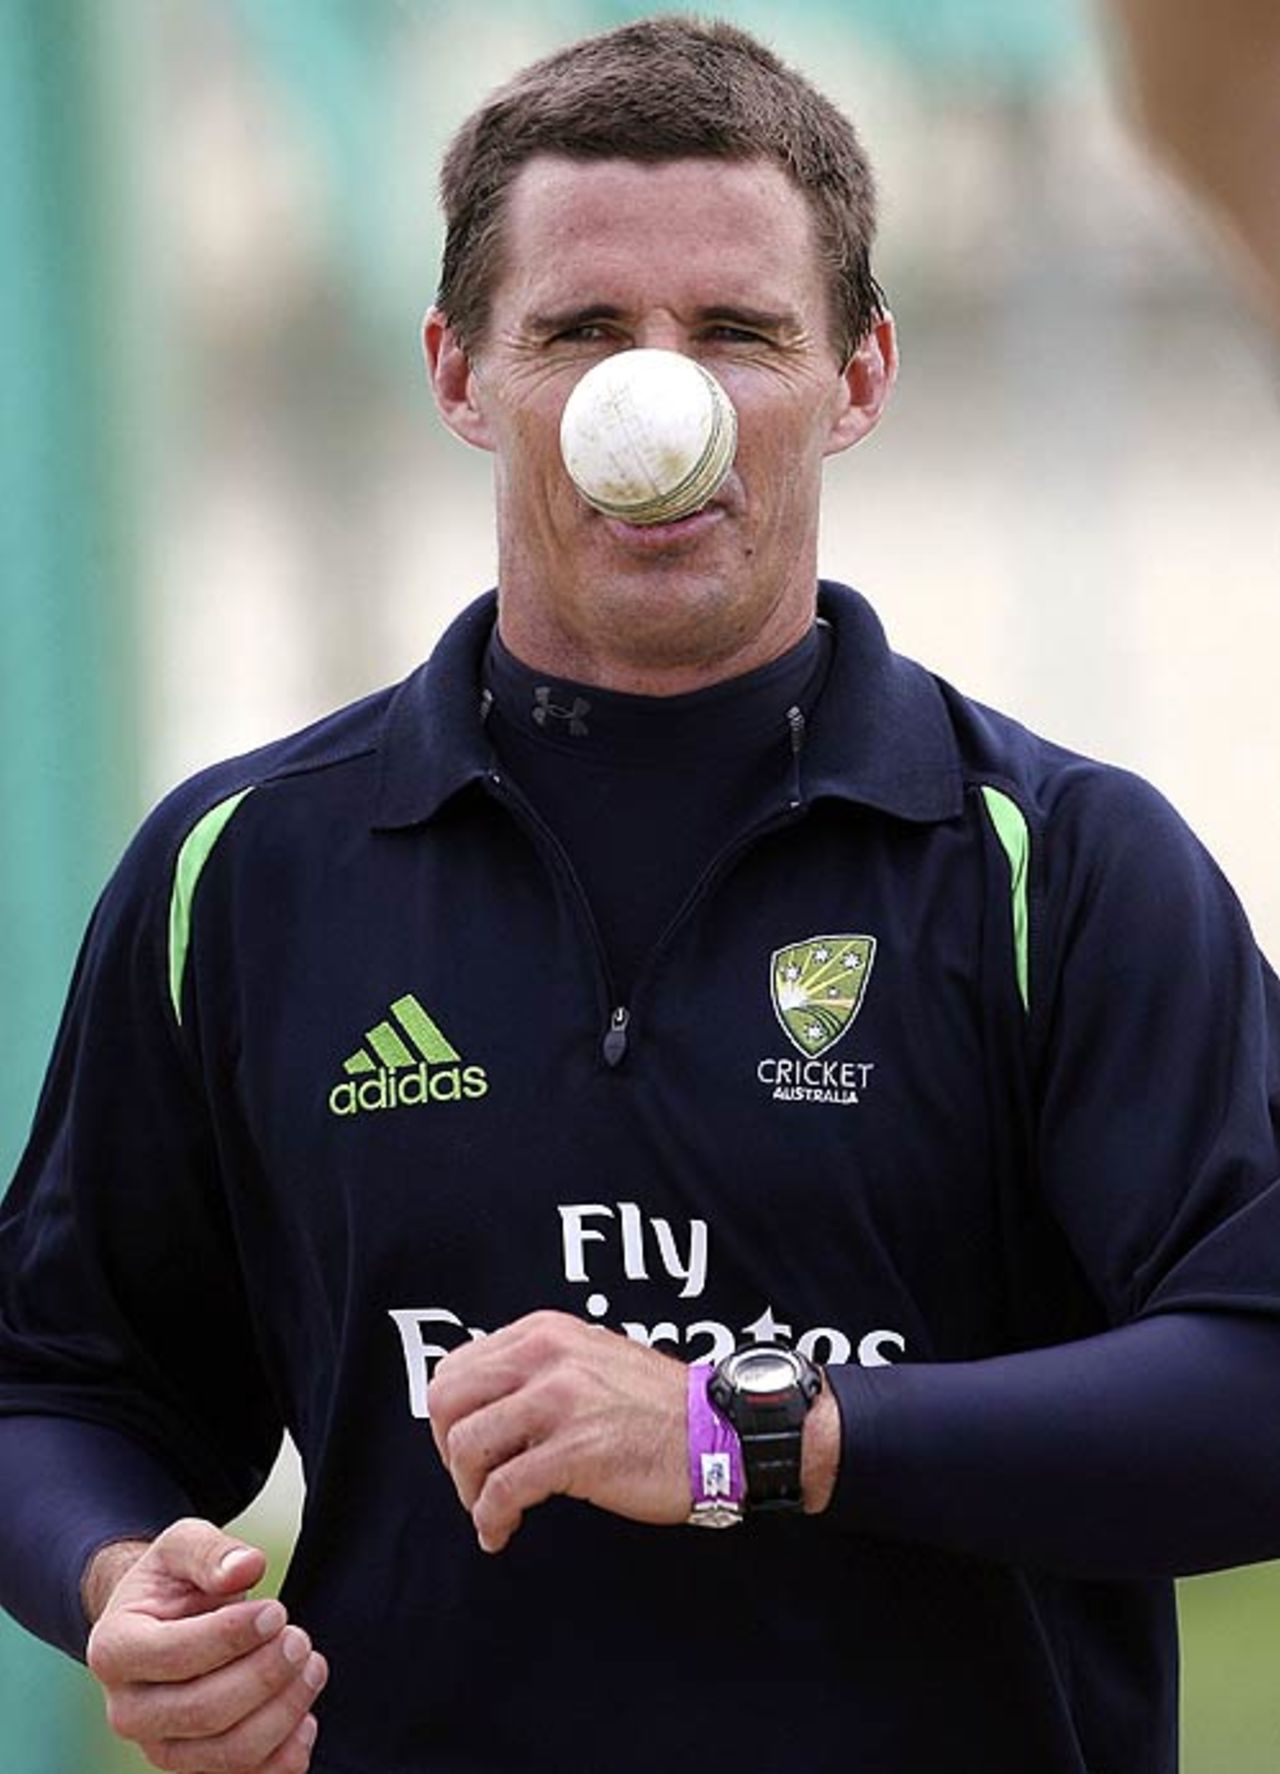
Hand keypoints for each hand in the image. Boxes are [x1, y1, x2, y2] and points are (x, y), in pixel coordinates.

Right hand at [85, 1518, 326, 1773]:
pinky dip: (284, 1757)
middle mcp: (127, 1711)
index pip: (175, 1656)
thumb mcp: (182, 1545)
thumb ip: (211, 1552)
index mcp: (114, 1649)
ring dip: (282, 1712)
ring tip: (312, 1666)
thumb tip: (247, 1567)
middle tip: (300, 1638)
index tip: (277, 1610)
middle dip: (264, 1675)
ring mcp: (160, 1747)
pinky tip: (306, 1717)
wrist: (160, 1624)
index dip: (232, 1636)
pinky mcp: (194, 1769)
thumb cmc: (173, 1583)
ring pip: (227, 1753)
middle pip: (203, 1711)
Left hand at [428, 1310, 687, 1551]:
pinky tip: (501, 1533)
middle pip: (446, 1401)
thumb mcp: (588, 1359)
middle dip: (447, 1451)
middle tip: (471, 1480)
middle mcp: (546, 1356)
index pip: (456, 1367)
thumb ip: (536, 1370)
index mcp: (544, 1333)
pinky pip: (502, 1490)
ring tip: (488, 1510)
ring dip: (467, 1490)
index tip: (469, 1447)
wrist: (718, 1431)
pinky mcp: (575, 1451)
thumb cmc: (655, 1405)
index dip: (450, 1416)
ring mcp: (560, 1401)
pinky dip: (490, 1519)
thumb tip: (480, 1407)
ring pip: (466, 1446)